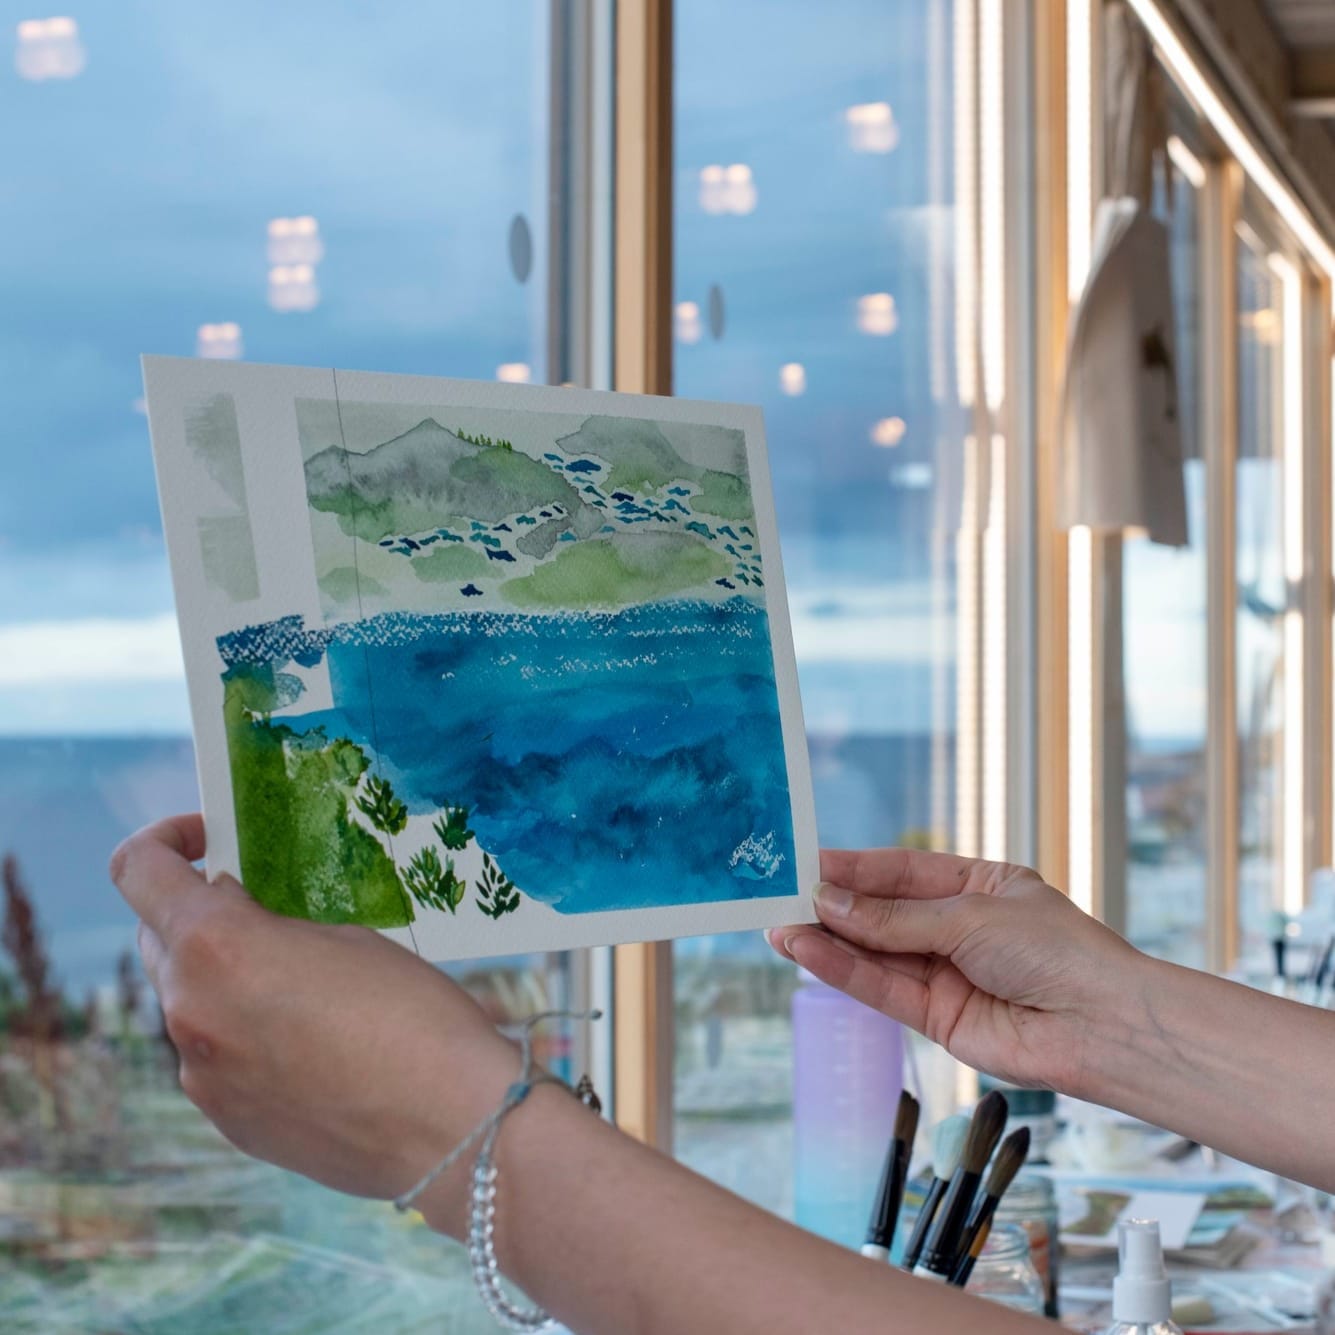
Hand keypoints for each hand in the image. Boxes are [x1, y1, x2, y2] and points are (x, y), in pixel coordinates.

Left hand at [110, 814, 516, 1223]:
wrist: (450, 1128)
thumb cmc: (414, 1014)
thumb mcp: (346, 936)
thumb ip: (274, 926)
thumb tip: (241, 927)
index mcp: (217, 947)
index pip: (139, 871)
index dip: (164, 841)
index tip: (208, 839)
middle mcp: (188, 1010)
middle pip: (158, 938)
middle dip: (199, 912)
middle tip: (264, 907)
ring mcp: (200, 1075)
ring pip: (188, 1001)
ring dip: (224, 978)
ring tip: (301, 982)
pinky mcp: (226, 1121)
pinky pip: (214, 1056)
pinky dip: (243, 1034)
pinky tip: (312, 1042)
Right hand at [769, 848, 1144, 1096]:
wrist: (1102, 1025)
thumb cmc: (1054, 951)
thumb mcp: (968, 916)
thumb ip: (894, 918)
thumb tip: (828, 902)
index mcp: (979, 886)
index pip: (902, 872)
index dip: (853, 868)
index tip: (805, 863)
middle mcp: (960, 929)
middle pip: (883, 915)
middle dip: (833, 907)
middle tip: (778, 897)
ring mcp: (949, 975)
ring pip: (876, 954)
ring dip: (828, 941)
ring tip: (779, 927)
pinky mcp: (940, 1019)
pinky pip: (883, 989)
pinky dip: (844, 972)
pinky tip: (808, 952)